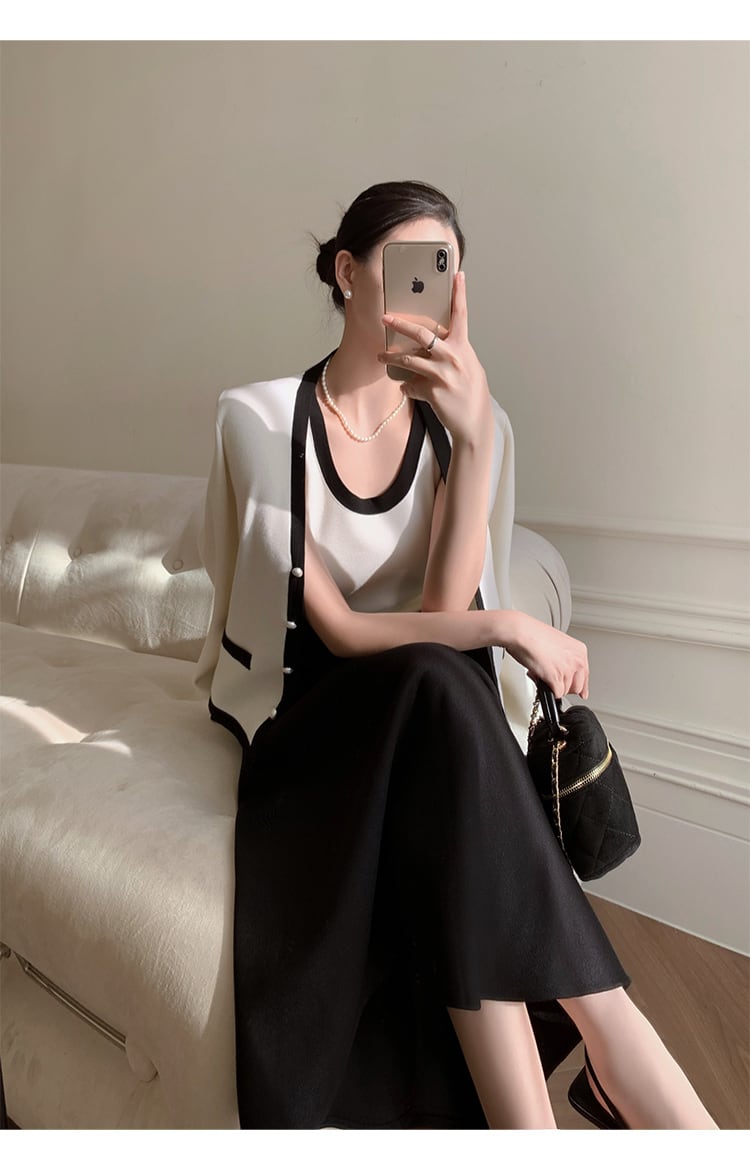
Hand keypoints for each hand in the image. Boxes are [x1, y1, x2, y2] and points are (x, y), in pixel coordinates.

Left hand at [377, 270, 492, 447]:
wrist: (474, 422)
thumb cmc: (471, 393)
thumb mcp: (467, 366)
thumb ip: (452, 352)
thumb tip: (434, 344)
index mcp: (463, 347)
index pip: (461, 315)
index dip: (459, 294)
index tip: (457, 274)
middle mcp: (453, 357)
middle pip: (422, 333)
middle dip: (400, 324)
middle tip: (385, 318)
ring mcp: (443, 375)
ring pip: (409, 360)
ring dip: (392, 357)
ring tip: (381, 356)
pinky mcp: (433, 391)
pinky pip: (411, 385)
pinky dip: (407, 387)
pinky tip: (408, 389)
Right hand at [503, 611, 589, 699]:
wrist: (522, 632)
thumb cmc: (533, 634)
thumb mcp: (558, 644)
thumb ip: (565, 658)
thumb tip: (564, 671)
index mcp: (579, 650)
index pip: (585, 675)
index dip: (581, 686)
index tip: (581, 693)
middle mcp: (577, 660)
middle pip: (578, 687)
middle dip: (564, 687)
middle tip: (552, 681)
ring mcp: (567, 670)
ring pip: (565, 692)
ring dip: (553, 687)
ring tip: (541, 674)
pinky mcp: (556, 678)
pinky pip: (556, 694)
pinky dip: (547, 691)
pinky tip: (540, 679)